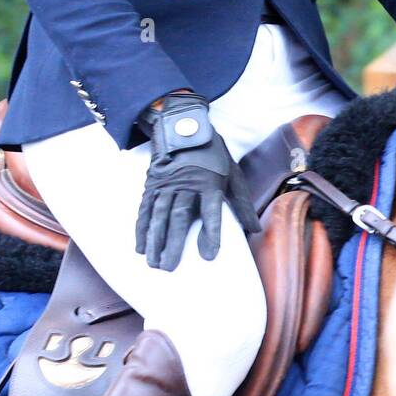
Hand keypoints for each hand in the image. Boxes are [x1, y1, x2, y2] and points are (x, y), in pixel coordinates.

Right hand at [134, 90, 260, 269]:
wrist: (185, 127)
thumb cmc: (213, 155)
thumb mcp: (233, 174)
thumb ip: (242, 204)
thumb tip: (255, 230)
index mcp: (210, 182)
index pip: (211, 211)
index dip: (210, 233)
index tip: (208, 256)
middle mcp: (187, 183)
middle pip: (179, 217)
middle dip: (174, 243)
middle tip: (169, 267)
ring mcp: (167, 183)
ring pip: (159, 215)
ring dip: (155, 240)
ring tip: (153, 262)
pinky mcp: (153, 183)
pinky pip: (146, 208)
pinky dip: (142, 228)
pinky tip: (140, 246)